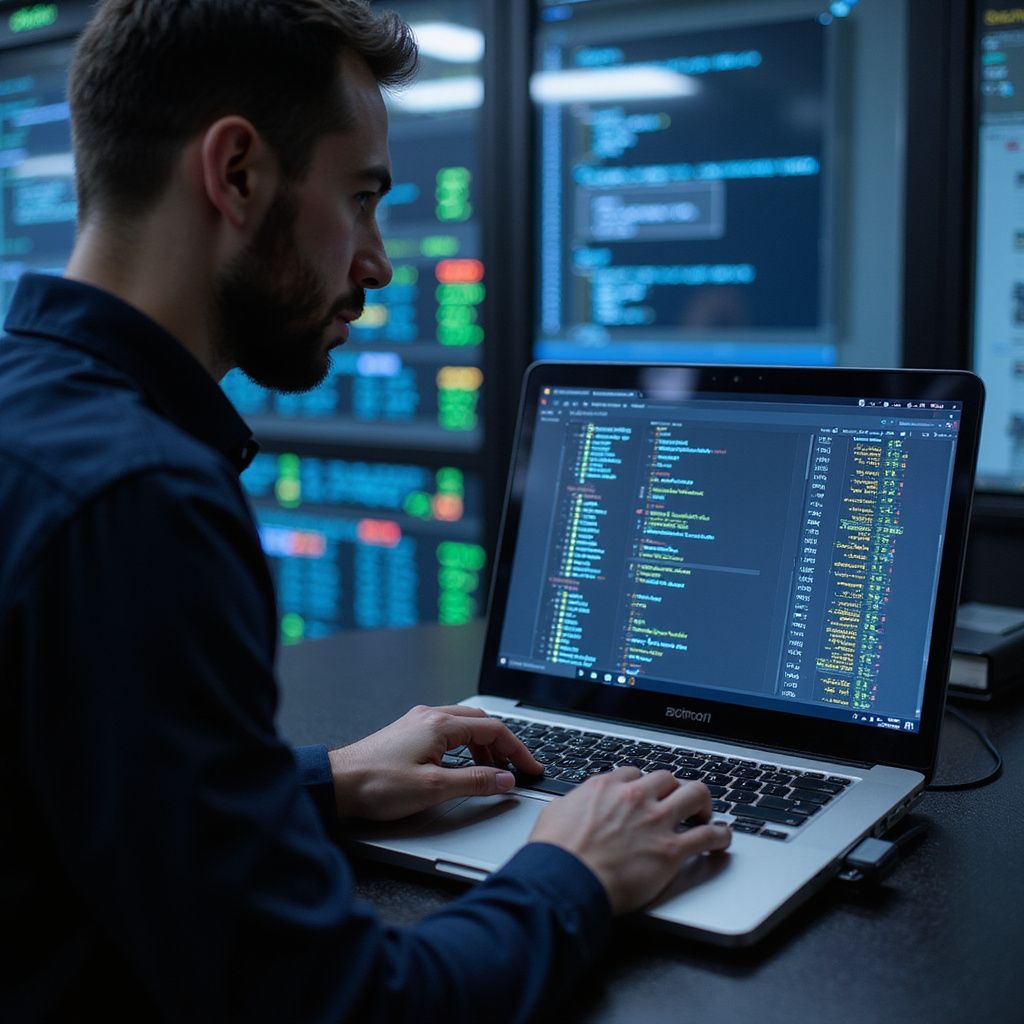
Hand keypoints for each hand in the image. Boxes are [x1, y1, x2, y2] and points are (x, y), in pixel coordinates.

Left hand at [326, 705, 542, 820]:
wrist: (337, 784)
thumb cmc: (377, 784)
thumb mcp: (434, 788)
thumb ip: (475, 782)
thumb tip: (505, 779)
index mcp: (440, 724)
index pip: (493, 729)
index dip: (517, 750)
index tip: (531, 768)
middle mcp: (430, 716)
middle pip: (480, 723)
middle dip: (503, 746)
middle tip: (516, 769)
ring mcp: (418, 723)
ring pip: (464, 727)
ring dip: (483, 747)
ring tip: (492, 773)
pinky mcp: (408, 733)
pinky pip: (448, 733)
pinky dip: (465, 748)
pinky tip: (463, 767)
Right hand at [529, 768, 730, 913]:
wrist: (564, 879)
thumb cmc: (555, 853)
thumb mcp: (557, 812)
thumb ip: (574, 803)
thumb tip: (574, 806)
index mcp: (607, 786)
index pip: (635, 773)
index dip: (643, 784)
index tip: (646, 794)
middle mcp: (635, 797)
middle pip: (668, 778)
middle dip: (674, 789)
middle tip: (677, 802)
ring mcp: (656, 821)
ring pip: (695, 794)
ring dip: (703, 803)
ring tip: (704, 814)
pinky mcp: (671, 850)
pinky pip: (708, 836)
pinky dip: (720, 836)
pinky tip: (722, 839)